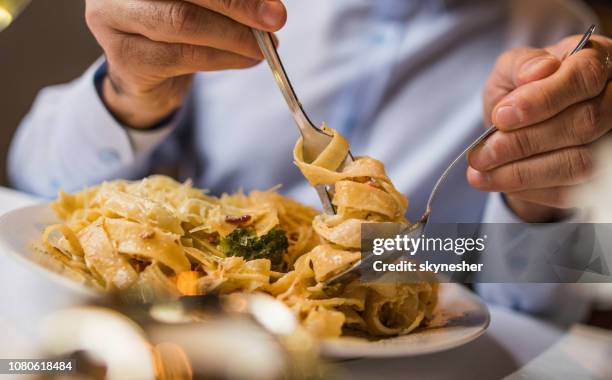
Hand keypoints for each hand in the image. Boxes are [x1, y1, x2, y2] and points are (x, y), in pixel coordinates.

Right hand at [85, 0, 286, 127]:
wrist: (143, 73)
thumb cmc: (175, 24)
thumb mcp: (201, 2)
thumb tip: (268, 4)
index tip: (272, 3)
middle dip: (239, 6)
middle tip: (275, 21)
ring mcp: (113, 20)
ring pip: (185, 23)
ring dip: (234, 37)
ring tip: (263, 47)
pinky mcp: (124, 58)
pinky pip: (184, 56)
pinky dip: (224, 58)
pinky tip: (246, 60)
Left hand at [468, 35, 611, 221]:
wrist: (519, 125)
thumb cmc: (518, 90)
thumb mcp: (510, 69)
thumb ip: (520, 64)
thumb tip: (537, 71)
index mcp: (596, 60)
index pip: (584, 76)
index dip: (543, 99)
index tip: (501, 117)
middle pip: (584, 123)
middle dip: (523, 142)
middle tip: (481, 154)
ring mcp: (611, 140)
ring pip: (580, 163)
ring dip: (522, 172)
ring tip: (480, 173)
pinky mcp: (600, 176)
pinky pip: (572, 192)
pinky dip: (530, 190)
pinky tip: (499, 182)